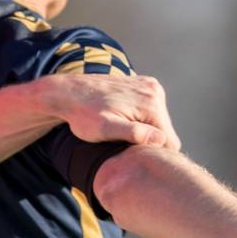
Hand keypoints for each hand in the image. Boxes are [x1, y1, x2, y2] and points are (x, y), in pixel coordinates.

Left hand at [39, 74, 180, 149]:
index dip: (152, 153)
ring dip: (144, 130)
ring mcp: (149, 85)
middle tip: (122, 143)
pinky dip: (140, 118)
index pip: (170, 143)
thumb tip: (160, 139)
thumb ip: (133, 133)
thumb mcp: (104, 129)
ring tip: (119, 130)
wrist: (66, 92)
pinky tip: (121, 119)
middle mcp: (154, 90)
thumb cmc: (82, 115)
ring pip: (158, 122)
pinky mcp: (142, 84)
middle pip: (165, 131)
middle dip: (148, 141)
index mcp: (150, 104)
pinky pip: (151, 110)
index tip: (131, 153)